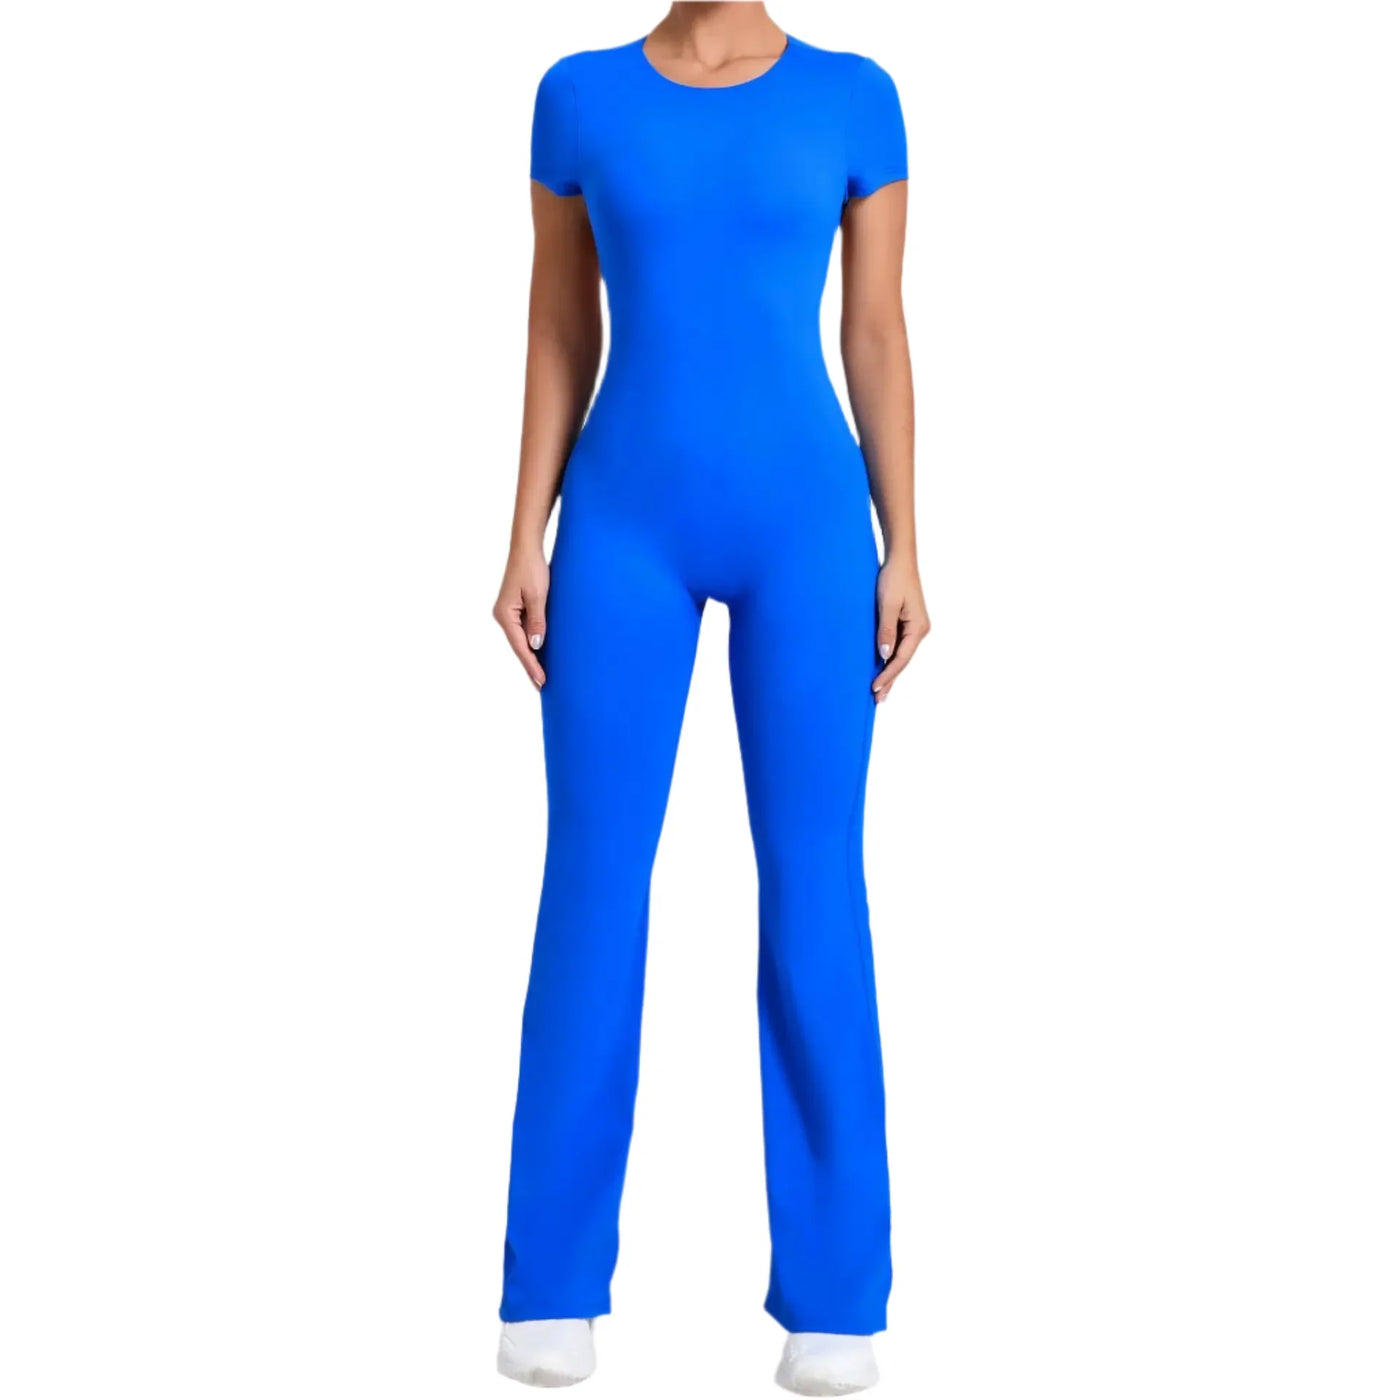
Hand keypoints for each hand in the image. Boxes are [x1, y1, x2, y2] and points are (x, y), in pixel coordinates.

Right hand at [493, 547, 549, 687]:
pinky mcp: (515, 608)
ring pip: (521, 640)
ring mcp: (508, 613)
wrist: (526, 547)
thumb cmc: (532, 568)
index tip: (542, 681)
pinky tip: (540, 653)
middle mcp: (503, 616)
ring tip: (542, 676)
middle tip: (542, 686)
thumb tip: (536, 645)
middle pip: (519, 647)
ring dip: (532, 657)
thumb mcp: (538, 595)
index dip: (532, 665)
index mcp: (505, 615)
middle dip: (530, 666)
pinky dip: (532, 643)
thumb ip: (538, 621)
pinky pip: (523, 631)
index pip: (520, 647)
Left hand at [873, 555, 929, 702]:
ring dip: (889, 672)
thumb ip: (886, 630)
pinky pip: (899, 646)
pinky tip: (882, 668)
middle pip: (903, 661)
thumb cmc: (893, 578)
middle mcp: (920, 630)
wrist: (900, 559)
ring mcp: (914, 627)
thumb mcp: (887, 604)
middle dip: (890, 680)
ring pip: (901, 655)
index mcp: (918, 628)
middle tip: (877, 700)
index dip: (888, 675)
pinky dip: (890, 659)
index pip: (902, 659)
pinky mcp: (907, 623)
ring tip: (879, 691)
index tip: (875, 688)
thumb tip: (884, 655)